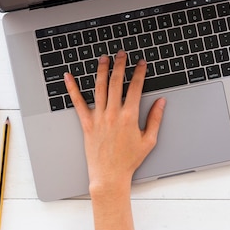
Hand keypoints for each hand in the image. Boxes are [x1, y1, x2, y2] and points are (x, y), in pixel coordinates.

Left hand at [64, 50, 165, 229]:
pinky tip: (68, 77)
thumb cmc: (129, 161)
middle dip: (120, 65)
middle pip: (116, 82)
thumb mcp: (149, 141)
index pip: (135, 88)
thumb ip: (156, 119)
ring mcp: (98, 117)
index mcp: (130, 116)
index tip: (141, 63)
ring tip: (103, 58)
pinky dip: (72, 88)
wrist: (109, 176)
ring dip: (101, 70)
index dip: (139, 73)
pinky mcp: (86, 123)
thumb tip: (161, 102)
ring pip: (99, 87)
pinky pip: (78, 102)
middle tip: (121, 54)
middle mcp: (113, 114)